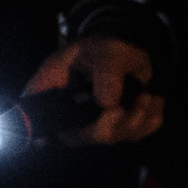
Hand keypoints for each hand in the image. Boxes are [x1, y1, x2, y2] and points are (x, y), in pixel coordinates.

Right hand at [24, 36, 165, 144]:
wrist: (132, 54)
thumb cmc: (107, 49)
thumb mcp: (106, 51)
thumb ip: (106, 73)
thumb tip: (107, 104)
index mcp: (52, 90)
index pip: (36, 116)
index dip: (43, 131)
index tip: (63, 132)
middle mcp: (67, 112)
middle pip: (78, 137)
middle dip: (107, 127)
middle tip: (124, 109)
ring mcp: (93, 124)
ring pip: (111, 138)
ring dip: (136, 120)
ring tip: (146, 96)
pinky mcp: (117, 128)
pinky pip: (135, 135)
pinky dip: (150, 120)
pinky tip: (151, 101)